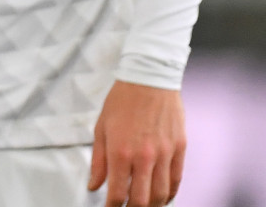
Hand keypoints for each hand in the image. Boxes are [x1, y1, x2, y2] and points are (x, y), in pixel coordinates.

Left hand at [90, 81, 185, 206]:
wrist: (149, 79)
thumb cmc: (121, 101)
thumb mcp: (100, 129)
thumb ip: (98, 161)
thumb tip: (94, 186)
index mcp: (120, 152)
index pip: (117, 192)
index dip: (112, 206)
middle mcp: (144, 157)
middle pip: (142, 200)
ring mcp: (165, 154)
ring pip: (161, 193)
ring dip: (152, 205)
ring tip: (143, 206)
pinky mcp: (180, 149)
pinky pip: (176, 179)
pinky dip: (170, 193)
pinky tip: (162, 197)